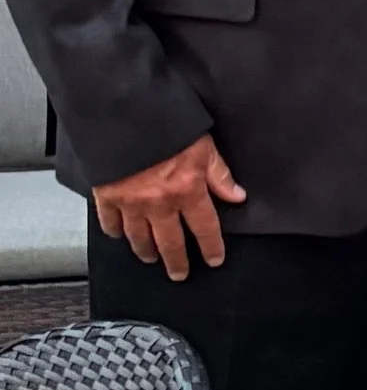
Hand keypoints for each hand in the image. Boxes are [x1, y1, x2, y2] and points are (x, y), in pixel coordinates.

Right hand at [91, 134, 246, 280]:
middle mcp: (159, 203)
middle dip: (176, 262)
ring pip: (139, 238)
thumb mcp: (204, 147)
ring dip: (146, 251)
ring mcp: (130, 203)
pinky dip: (114, 232)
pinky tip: (118, 236)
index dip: (211, 247)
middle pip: (170, 243)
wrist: (123, 115)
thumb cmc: (166, 126)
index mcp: (187, 191)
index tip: (214, 259)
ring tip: (151, 258)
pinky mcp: (106, 196)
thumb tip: (237, 196)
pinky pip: (110, 222)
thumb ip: (219, 174)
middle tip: (179, 274)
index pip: (205, 228)